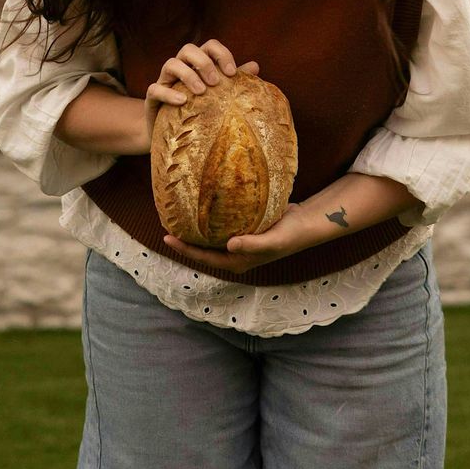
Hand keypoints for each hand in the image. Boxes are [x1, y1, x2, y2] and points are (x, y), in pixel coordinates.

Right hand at [144, 40, 258, 147]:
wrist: (173, 138)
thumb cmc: (199, 111)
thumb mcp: (218, 96)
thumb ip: (234, 81)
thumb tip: (256, 66)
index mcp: (198, 64)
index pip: (209, 46)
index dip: (221, 54)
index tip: (232, 73)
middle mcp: (181, 67)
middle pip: (188, 49)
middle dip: (203, 62)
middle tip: (216, 82)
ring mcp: (165, 81)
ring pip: (170, 63)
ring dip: (187, 75)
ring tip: (201, 92)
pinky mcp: (152, 98)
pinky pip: (154, 89)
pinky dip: (168, 93)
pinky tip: (183, 102)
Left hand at [162, 203, 311, 273]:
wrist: (304, 223)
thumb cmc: (289, 235)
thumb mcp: (271, 241)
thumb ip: (251, 244)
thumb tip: (229, 245)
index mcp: (237, 262)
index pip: (205, 258)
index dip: (185, 249)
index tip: (167, 238)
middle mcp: (234, 254)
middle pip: (203, 249)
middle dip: (185, 240)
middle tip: (165, 226)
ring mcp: (238, 241)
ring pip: (209, 237)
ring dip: (194, 229)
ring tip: (177, 216)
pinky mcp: (242, 228)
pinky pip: (220, 225)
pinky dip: (208, 219)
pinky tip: (199, 207)